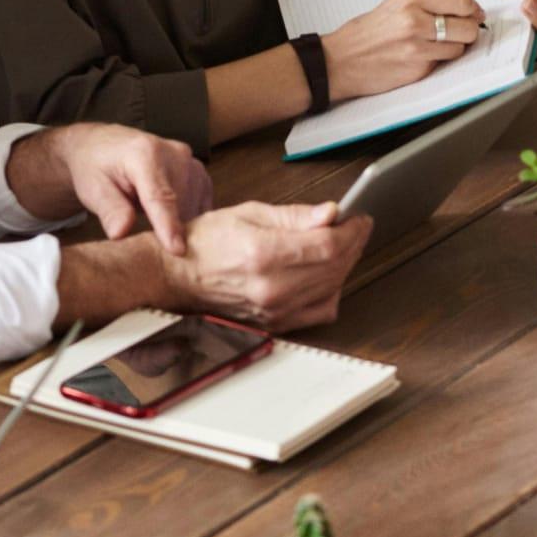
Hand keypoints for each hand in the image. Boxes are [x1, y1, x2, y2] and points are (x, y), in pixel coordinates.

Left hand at [12, 124, 212, 253]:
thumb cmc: (95, 167)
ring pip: (194, 209)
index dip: (169, 225)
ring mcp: (190, 162)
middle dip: (167, 230)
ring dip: (178, 224)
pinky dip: (187, 217)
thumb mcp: (92, 188)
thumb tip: (121, 232)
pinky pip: (201, 206)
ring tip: (149, 217)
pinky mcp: (199, 173)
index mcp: (144, 154)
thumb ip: (110, 210)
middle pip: (181, 206)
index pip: (161, 197)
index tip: (177, 250)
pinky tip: (167, 216)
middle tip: (143, 236)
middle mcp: (174, 153)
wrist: (103, 145)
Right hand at [161, 203, 371, 330]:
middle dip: (353, 243)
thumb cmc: (205, 243)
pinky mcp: (275, 323)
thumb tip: (331, 214)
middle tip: (354, 227)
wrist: (176, 276)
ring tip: (341, 246)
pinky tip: (327, 274)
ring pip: (333, 288)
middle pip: (336, 266)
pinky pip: (321, 311)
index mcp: (264, 254)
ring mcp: (275, 310)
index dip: (353, 229)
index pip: (329, 244)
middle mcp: (272, 287)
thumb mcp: (249, 213)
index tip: (359, 218)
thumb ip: (295, 216)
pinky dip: (333, 291)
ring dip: (346, 265)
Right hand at [324, 0, 483, 99]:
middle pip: (467, 26)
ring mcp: (417, 46)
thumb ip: (426, 3)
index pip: (461, 0)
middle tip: (461, 31)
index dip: (472, 9)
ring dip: (454, 48)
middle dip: (468, 30)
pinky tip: (421, 57)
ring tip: (436, 46)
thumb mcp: (394, 5)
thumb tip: (458, 5)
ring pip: (459, 47)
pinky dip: (438, 61)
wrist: (340, 61)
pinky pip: (442, 63)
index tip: (473, 13)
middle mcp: (415, 20)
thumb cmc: (364, 35)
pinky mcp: (417, 68)